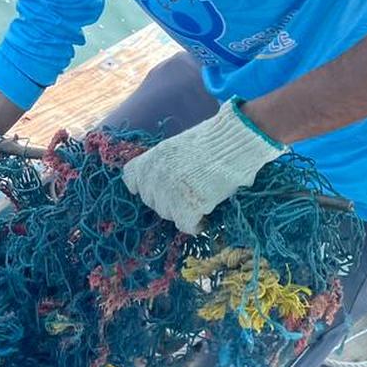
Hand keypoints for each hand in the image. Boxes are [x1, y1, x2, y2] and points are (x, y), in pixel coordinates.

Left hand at [121, 101, 283, 234]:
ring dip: (181, 212)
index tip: (158, 189)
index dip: (144, 187)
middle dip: (167, 201)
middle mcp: (156, 176)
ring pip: (168, 214)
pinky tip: (204, 219)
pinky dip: (195, 225)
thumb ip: (164, 165)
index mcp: (151, 159)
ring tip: (197, 205)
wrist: (235, 142)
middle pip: (151, 201)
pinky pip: (185, 225)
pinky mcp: (188, 206)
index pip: (131, 180)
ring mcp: (170, 192)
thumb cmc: (213, 142)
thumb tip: (160, 184)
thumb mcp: (178, 147)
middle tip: (186, 197)